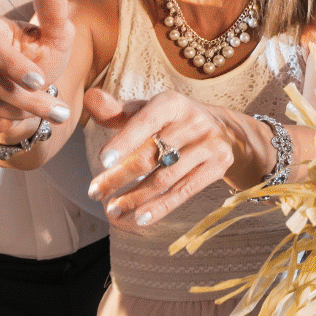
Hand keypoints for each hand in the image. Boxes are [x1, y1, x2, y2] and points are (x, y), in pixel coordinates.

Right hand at [0, 0, 74, 136]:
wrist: (23, 88)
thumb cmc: (39, 56)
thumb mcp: (54, 36)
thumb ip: (54, 11)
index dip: (12, 65)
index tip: (40, 82)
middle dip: (28, 99)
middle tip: (59, 112)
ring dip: (18, 112)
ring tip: (40, 109)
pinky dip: (1, 123)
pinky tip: (18, 116)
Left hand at [83, 87, 267, 229]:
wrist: (226, 131)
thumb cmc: (174, 121)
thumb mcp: (149, 110)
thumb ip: (118, 110)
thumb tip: (90, 98)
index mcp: (172, 102)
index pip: (145, 120)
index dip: (124, 140)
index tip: (102, 161)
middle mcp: (193, 121)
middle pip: (151, 155)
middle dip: (119, 177)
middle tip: (95, 193)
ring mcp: (209, 144)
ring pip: (165, 178)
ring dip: (135, 197)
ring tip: (113, 209)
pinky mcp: (219, 166)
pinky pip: (184, 191)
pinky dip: (160, 207)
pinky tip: (140, 217)